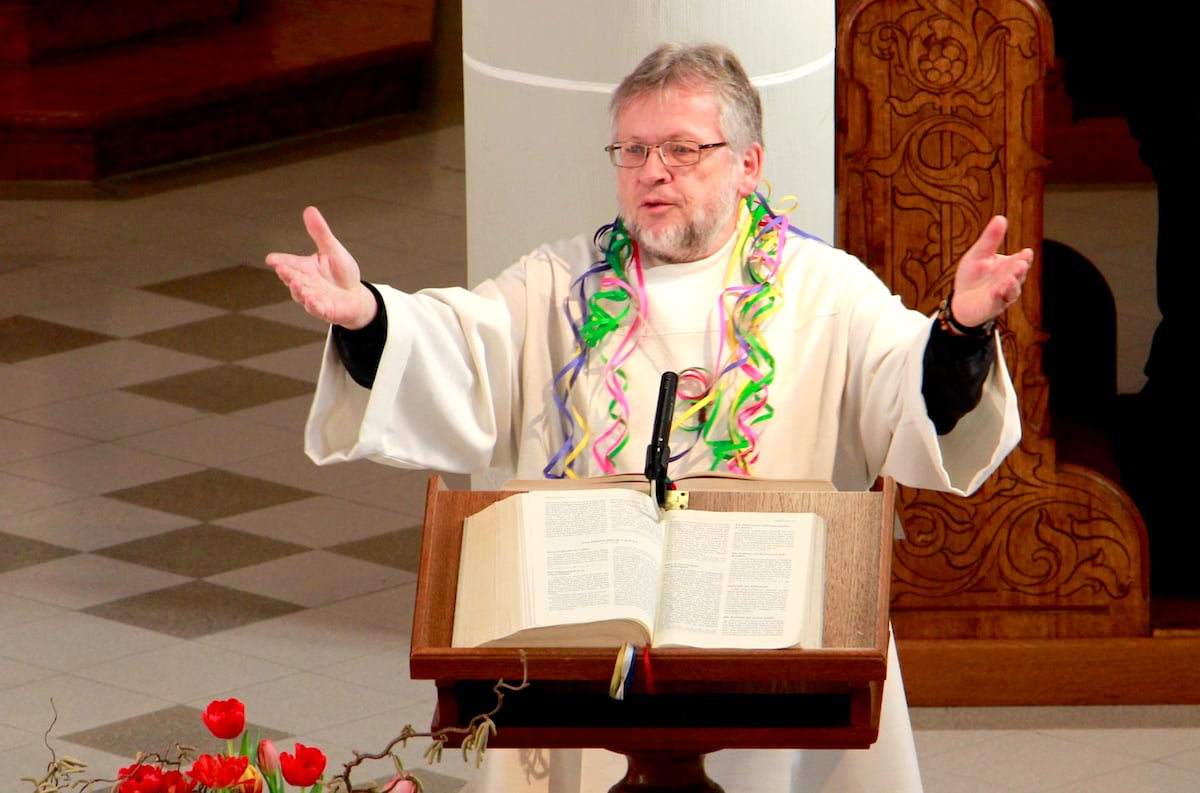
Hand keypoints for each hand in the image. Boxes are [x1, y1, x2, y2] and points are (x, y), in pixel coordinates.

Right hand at [265, 206, 376, 329]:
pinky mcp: (324, 310)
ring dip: (298, 289)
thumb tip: (309, 209)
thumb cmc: (342, 273)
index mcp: (305, 267)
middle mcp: (305, 283)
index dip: (280, 261)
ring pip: (301, 295)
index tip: (271, 259)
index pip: (289, 262)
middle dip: (287, 274)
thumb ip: (320, 233)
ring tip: (297, 283)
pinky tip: (312, 300)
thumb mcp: (333, 250)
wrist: (356, 297)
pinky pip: (317, 309)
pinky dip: (313, 305)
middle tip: (282, 269)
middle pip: (292, 278)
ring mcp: (313, 298)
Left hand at [950, 215, 1032, 327]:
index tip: (1026, 252)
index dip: (1024, 258)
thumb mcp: (979, 254)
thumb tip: (1000, 217)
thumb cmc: (973, 277)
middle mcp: (1008, 281)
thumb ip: (990, 239)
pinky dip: (997, 296)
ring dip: (1012, 284)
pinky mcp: (991, 307)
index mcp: (1008, 267)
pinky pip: (996, 302)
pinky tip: (995, 290)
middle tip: (1021, 263)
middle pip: (1017, 275)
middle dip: (1019, 270)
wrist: (960, 301)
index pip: (1020, 261)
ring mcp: (1001, 295)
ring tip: (1010, 277)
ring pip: (1011, 290)